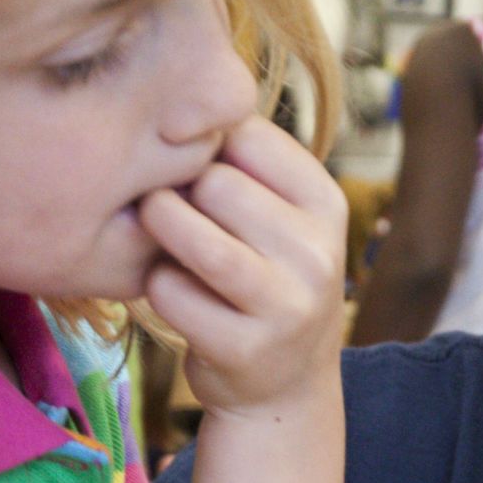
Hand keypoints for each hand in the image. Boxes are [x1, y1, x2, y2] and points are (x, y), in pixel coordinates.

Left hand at [141, 116, 347, 415]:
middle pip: (215, 182)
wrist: (282, 387)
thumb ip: (243, 164)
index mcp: (326, 202)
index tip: (191, 167)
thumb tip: (175, 95)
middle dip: (178, 189)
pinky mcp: (246, 349)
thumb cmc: (263, 278)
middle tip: (166, 204)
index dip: (203, 145)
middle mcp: (318, 251)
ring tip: (156, 232)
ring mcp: (288, 305)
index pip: (246, 135)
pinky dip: (156, 285)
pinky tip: (169, 290)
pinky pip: (170, 292)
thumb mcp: (279, 217)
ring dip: (160, 229)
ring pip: (193, 236)